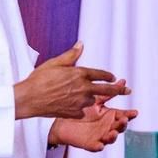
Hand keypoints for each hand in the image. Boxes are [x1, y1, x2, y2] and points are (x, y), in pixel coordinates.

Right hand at [13, 42, 129, 118]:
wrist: (29, 99)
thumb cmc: (39, 79)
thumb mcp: (55, 63)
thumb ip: (71, 55)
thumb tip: (81, 44)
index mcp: (80, 74)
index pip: (100, 74)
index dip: (108, 76)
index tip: (113, 77)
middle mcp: (83, 88)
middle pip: (106, 90)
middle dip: (119, 89)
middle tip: (127, 90)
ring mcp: (79, 102)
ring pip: (91, 101)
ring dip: (89, 98)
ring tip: (78, 97)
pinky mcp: (73, 112)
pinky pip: (81, 111)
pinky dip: (78, 108)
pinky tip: (69, 106)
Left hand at [48, 95, 138, 151]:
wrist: (63, 119)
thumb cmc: (82, 109)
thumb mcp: (96, 99)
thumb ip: (109, 92)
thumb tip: (123, 81)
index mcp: (110, 116)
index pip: (123, 115)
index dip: (129, 114)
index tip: (135, 112)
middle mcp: (107, 127)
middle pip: (119, 127)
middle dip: (122, 125)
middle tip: (123, 120)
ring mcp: (100, 136)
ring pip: (110, 138)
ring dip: (113, 137)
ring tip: (113, 133)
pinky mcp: (90, 143)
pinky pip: (95, 147)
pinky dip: (98, 146)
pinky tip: (100, 145)